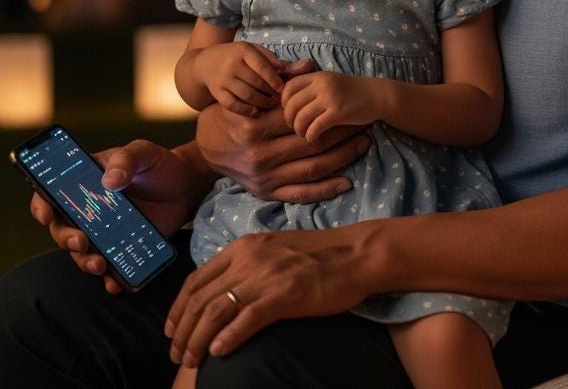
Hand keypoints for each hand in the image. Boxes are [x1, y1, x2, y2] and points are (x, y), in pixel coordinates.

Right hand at [29, 140, 199, 293]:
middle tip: (81, 241)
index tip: (46, 214)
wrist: (186, 186)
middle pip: (62, 229)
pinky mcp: (121, 248)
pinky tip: (115, 283)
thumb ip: (126, 159)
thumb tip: (110, 180)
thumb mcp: (144, 152)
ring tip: (100, 264)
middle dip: (66, 239)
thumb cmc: (160, 165)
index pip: (51, 194)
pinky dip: (109, 278)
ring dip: (85, 261)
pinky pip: (109, 268)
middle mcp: (87, 210)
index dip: (42, 205)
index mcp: (85, 182)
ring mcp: (103, 232)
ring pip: (82, 252)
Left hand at [165, 225, 375, 368]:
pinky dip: (228, 337)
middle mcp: (249, 258)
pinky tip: (219, 352)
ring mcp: (266, 276)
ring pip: (216, 311)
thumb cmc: (319, 255)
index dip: (177, 308)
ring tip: (191, 361)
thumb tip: (222, 293)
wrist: (356, 253)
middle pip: (200, 299)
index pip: (197, 279)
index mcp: (244, 246)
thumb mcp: (274, 250)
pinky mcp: (284, 294)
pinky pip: (246, 319)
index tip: (171, 330)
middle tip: (176, 355)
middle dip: (182, 331)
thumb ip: (247, 266)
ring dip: (198, 340)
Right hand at [192, 41, 286, 116]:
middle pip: (255, 82)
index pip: (262, 67)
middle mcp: (232, 65)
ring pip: (246, 95)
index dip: (274, 79)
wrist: (207, 62)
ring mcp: (223, 79)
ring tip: (271, 104)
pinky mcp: (216, 92)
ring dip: (261, 102)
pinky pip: (231, 104)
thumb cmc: (236, 56)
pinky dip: (244, 110)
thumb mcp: (251, 50)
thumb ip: (269, 57)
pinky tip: (255, 111)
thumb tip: (285, 67)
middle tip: (279, 99)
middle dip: (270, 92)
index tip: (283, 88)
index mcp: (243, 51)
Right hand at [195, 97, 370, 202]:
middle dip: (343, 134)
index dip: (330, 113)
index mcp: (255, 128)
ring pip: (312, 168)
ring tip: (363, 145)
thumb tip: (310, 63)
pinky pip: (301, 194)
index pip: (302, 119)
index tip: (351, 107)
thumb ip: (281, 82)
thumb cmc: (230, 116)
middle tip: (365, 125)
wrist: (204, 150)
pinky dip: (325, 189)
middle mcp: (260, 155)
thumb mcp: (250, 95)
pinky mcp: (266, 193)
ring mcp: (264, 177)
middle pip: (313, 144)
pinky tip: (346, 182)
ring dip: (342, 158)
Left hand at [281, 71, 383, 140]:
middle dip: (289, 119)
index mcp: (318, 76)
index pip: (288, 87)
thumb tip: (284, 102)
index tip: (290, 111)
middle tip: (294, 126)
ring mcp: (331, 98)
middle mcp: (322, 84)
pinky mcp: (339, 112)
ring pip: (301, 117)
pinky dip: (310, 135)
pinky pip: (315, 127)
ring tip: (303, 133)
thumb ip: (310, 87)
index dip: (283, 102)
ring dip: (299, 130)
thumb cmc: (351, 91)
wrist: (377, 95)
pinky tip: (313, 137)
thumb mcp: (329, 82)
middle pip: (291, 104)